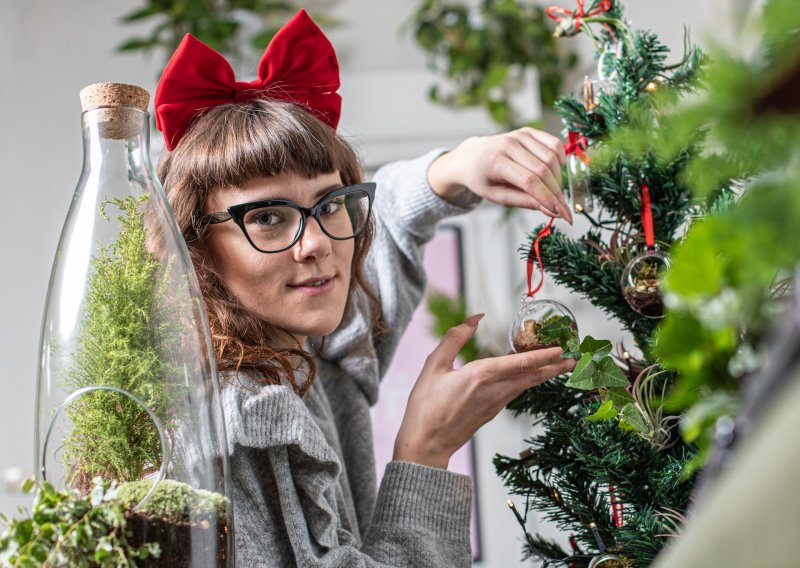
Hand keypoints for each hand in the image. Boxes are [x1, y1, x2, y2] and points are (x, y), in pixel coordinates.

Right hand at [393, 314, 575, 468]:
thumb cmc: (426, 406)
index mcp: (480, 376)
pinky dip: (528, 381)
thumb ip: (454, 338)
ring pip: (526, 385)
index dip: (543, 355)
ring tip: (561, 365)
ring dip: (545, 373)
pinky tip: (530, 376)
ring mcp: (495, 404)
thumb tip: (475, 317)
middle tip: (576, 358)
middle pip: (532, 376)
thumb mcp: (433, 366)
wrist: (425, 445)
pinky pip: (516, 392)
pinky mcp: (492, 412)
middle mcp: (494, 391)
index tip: (563, 348)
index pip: (520, 362)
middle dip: (555, 366)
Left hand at [427, 127, 571, 223]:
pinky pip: (554, 144)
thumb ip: (524, 202)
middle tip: (561, 207)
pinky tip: (553, 172)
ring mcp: (519, 135)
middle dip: (556, 192)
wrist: (471, 157)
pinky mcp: (528, 131)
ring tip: (552, 190)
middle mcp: (508, 144)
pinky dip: (560, 160)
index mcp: (495, 162)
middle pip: (543, 170)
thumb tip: (552, 211)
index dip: (549, 199)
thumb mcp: (498, 197)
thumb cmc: (482, 179)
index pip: (529, 181)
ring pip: (552, 157)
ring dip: (558, 178)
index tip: (564, 215)